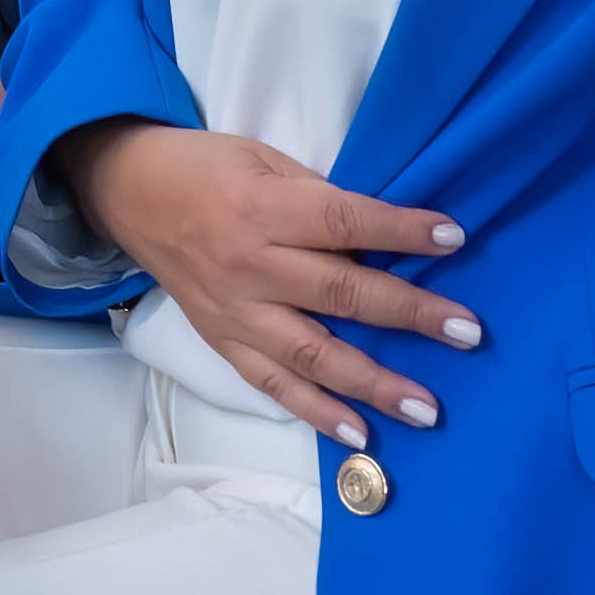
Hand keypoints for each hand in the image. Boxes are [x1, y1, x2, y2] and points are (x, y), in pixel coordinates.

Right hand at [56, 120, 473, 446]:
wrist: (127, 191)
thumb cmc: (206, 167)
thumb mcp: (264, 159)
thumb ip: (320, 200)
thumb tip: (385, 242)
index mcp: (263, 208)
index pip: (344, 221)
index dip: (400, 230)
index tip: (454, 238)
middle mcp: (250, 265)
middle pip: (340, 293)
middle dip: (409, 313)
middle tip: (468, 333)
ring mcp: (236, 310)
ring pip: (313, 352)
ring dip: (374, 383)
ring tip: (426, 407)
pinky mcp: (223, 340)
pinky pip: (272, 383)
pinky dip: (315, 411)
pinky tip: (360, 435)